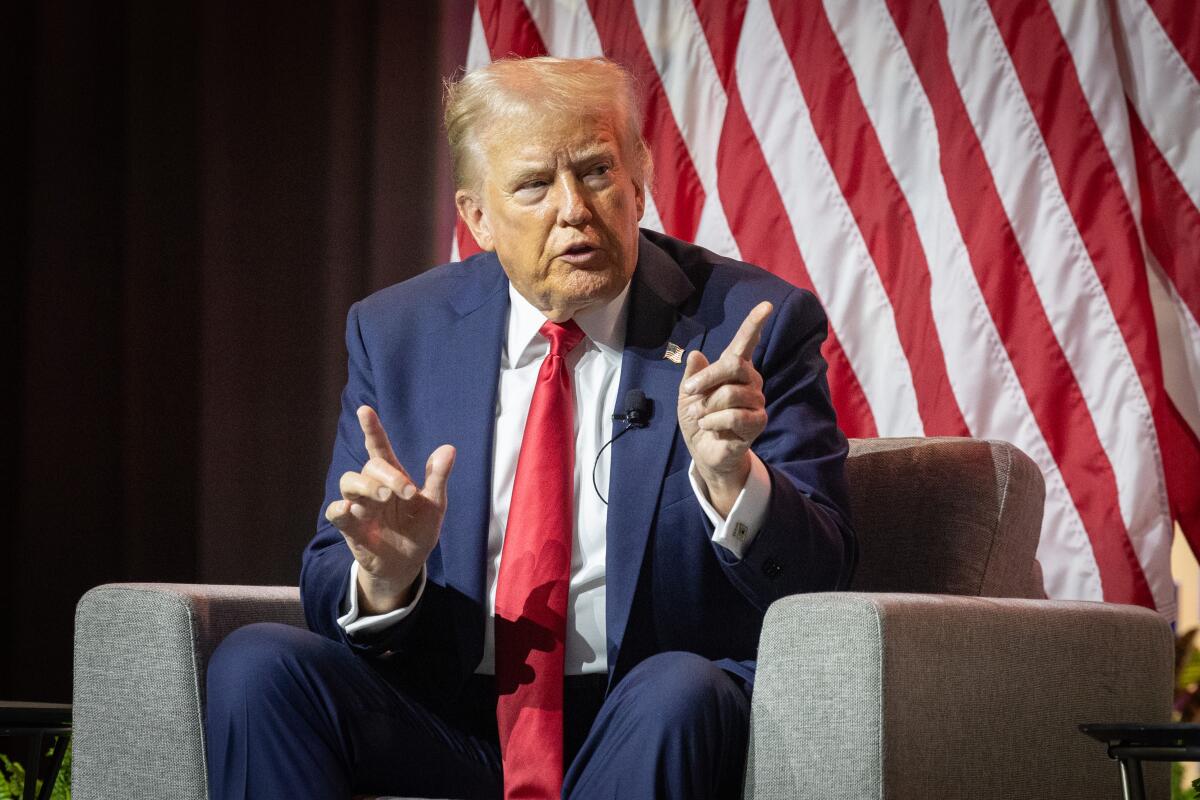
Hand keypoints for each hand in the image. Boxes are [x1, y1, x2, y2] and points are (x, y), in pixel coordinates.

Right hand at [324, 406, 455, 614]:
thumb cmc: (419, 530)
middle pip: (370, 466)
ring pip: (348, 482)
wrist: (407, 565)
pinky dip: (339, 509)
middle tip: (407, 492)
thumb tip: (448, 449)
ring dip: (366, 486)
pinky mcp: (349, 526)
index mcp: (393, 477)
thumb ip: (437, 478)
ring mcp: (359, 506)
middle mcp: (373, 487)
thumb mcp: (434, 505)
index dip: (372, 429)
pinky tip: (350, 510)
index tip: (365, 410)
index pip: (379, 448)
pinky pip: (335, 512)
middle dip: (388, 476)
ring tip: (383, 497)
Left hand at [677, 301, 772, 516]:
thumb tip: (695, 354)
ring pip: (732, 393)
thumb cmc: (698, 418)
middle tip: (690, 392)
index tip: (766, 305)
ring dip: (707, 406)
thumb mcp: (687, 395)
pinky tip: (709, 426)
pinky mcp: (758, 422)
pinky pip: (735, 416)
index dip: (754, 323)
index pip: (746, 342)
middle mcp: (750, 380)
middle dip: (708, 377)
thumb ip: (692, 375)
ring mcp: (756, 401)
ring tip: (700, 417)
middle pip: (735, 365)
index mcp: (733, 369)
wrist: (704, 451)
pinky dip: (715, 421)